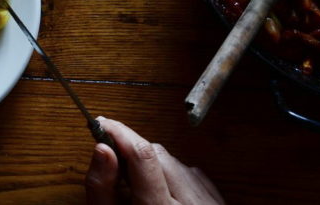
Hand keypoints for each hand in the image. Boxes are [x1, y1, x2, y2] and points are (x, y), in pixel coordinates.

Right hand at [85, 117, 224, 204]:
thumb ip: (101, 188)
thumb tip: (101, 148)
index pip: (143, 155)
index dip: (120, 132)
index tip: (102, 124)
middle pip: (157, 154)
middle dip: (131, 152)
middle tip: (114, 168)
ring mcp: (210, 203)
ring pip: (174, 162)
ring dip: (151, 167)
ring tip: (138, 192)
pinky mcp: (218, 203)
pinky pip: (192, 176)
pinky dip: (172, 178)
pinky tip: (162, 197)